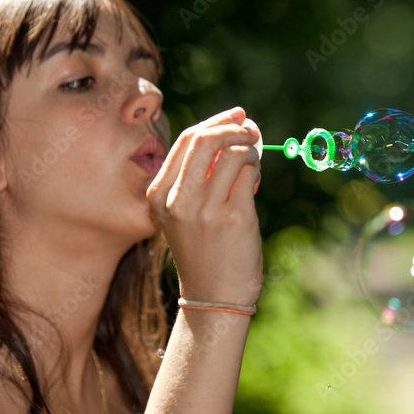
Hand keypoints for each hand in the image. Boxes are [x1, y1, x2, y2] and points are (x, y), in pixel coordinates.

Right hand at [147, 107, 262, 305]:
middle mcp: (177, 199)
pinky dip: (255, 169)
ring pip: (233, 152)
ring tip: (253, 165)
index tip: (236, 115)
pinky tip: (253, 183)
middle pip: (205, 139)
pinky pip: (248, 172)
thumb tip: (234, 129)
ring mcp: (205, 208)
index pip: (186, 140)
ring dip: (250, 149)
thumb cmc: (205, 250)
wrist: (213, 298)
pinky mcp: (233, 217)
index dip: (215, 122)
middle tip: (251, 130)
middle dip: (233, 127)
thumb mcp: (187, 212)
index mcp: (159, 195)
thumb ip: (201, 174)